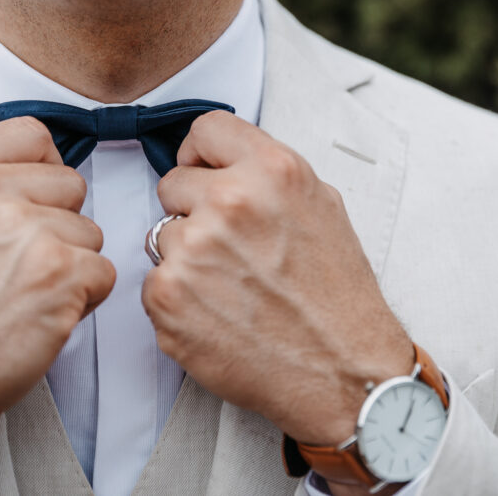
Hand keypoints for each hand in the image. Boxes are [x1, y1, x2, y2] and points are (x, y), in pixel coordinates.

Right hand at [0, 117, 114, 495]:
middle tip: (16, 268)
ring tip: (20, 296)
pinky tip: (37, 317)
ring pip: (90, 232)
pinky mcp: (58, 271)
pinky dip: (83, 300)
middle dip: (58, 226)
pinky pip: (103, 272)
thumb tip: (36, 168)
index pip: (34, 136)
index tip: (28, 208)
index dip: (42, 175)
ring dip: (70, 267)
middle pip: (71, 185)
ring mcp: (25, 228)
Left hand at [142, 111, 413, 447]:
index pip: (204, 129)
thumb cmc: (337, 296)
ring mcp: (193, 250)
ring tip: (232, 286)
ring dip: (186, 257)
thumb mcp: (321, 205)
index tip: (204, 173)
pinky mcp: (167, 296)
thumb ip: (266, 173)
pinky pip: (154, 279)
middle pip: (172, 183)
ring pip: (162, 235)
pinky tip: (218, 313)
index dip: (202, 154)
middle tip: (231, 247)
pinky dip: (178, 297)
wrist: (343, 369)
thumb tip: (220, 161)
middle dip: (193, 210)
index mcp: (272, 171)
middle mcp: (229, 202)